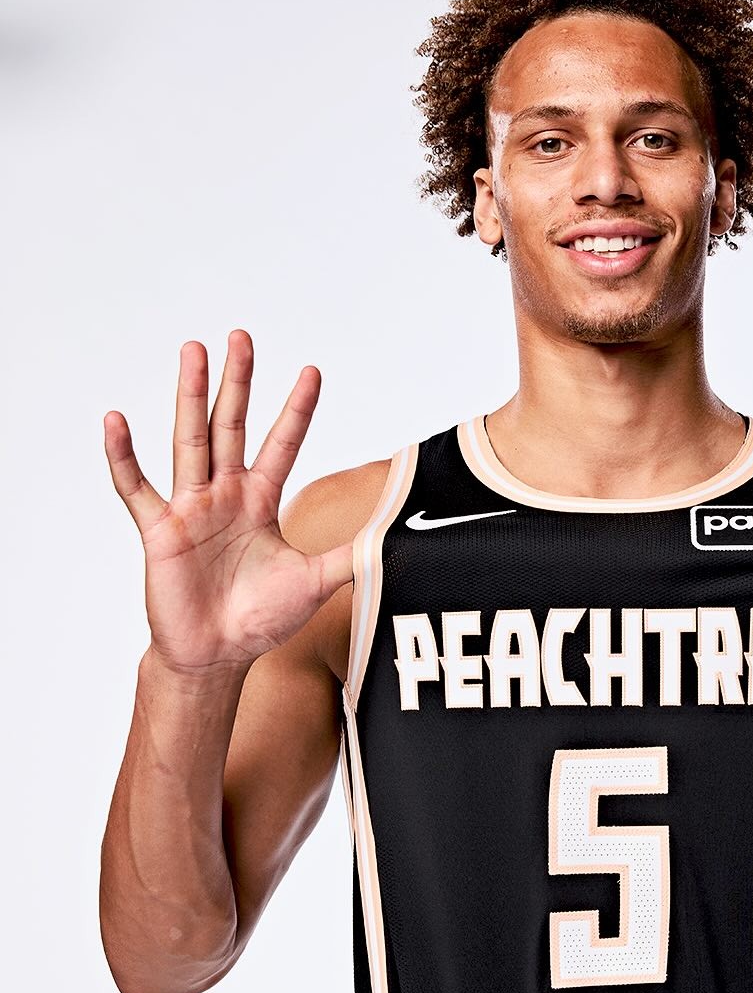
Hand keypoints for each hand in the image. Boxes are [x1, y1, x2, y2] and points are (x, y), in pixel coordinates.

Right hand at [104, 330, 352, 677]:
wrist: (217, 656)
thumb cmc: (260, 619)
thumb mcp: (314, 583)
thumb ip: (350, 557)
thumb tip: (395, 542)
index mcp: (261, 502)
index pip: (283, 444)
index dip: (297, 409)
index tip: (313, 371)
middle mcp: (226, 495)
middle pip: (232, 425)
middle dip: (238, 381)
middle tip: (241, 336)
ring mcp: (191, 509)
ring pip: (190, 440)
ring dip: (190, 395)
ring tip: (192, 351)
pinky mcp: (161, 531)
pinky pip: (138, 488)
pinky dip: (124, 456)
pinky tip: (116, 420)